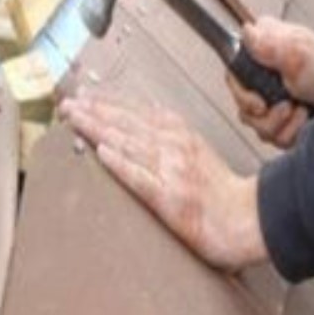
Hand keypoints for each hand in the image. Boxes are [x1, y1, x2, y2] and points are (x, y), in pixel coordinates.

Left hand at [59, 95, 268, 272]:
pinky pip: (140, 177)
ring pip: (128, 143)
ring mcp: (171, 170)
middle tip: (67, 104)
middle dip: (93, 111)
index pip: (135, 111)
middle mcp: (173, 145)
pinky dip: (120, 163)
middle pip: (126, 123)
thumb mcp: (195, 146)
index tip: (82, 95)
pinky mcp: (170, 198)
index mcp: (178, 132)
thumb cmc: (219, 188)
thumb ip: (169, 130)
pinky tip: (101, 152)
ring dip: (97, 128)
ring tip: (74, 119)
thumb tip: (143, 109)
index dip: (106, 102)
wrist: (246, 218)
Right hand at [227, 18, 313, 148]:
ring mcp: (273, 99)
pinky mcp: (286, 118)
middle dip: (267, 117)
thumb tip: (246, 32)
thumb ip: (268, 46)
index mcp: (258, 56)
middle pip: (245, 111)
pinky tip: (307, 120)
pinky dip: (293, 133)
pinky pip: (278, 137)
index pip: (233, 81)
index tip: (260, 105)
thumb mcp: (297, 53)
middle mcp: (261, 78)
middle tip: (290, 107)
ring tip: (303, 112)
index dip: (243, 97)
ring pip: (261, 128)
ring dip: (283, 126)